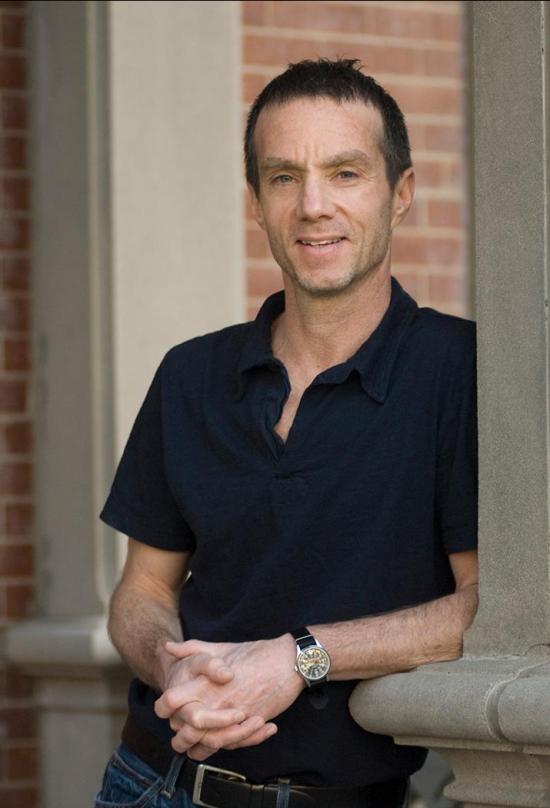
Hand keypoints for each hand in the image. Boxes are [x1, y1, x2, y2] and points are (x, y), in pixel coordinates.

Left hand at [155, 635, 303, 759]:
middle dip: (180, 736)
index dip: (163, 707)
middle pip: (184, 732)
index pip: (169, 702)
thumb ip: (191, 649)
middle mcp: (215, 703)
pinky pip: (232, 744)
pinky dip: (226, 745)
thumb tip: (168, 646)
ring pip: (207, 744)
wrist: (286, 661)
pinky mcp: (249, 727)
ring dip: (202, 746)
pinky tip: (225, 739)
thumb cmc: (253, 653)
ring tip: (203, 740)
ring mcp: (232, 718)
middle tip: (183, 732)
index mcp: (203, 684)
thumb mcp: (219, 648)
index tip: (167, 708)